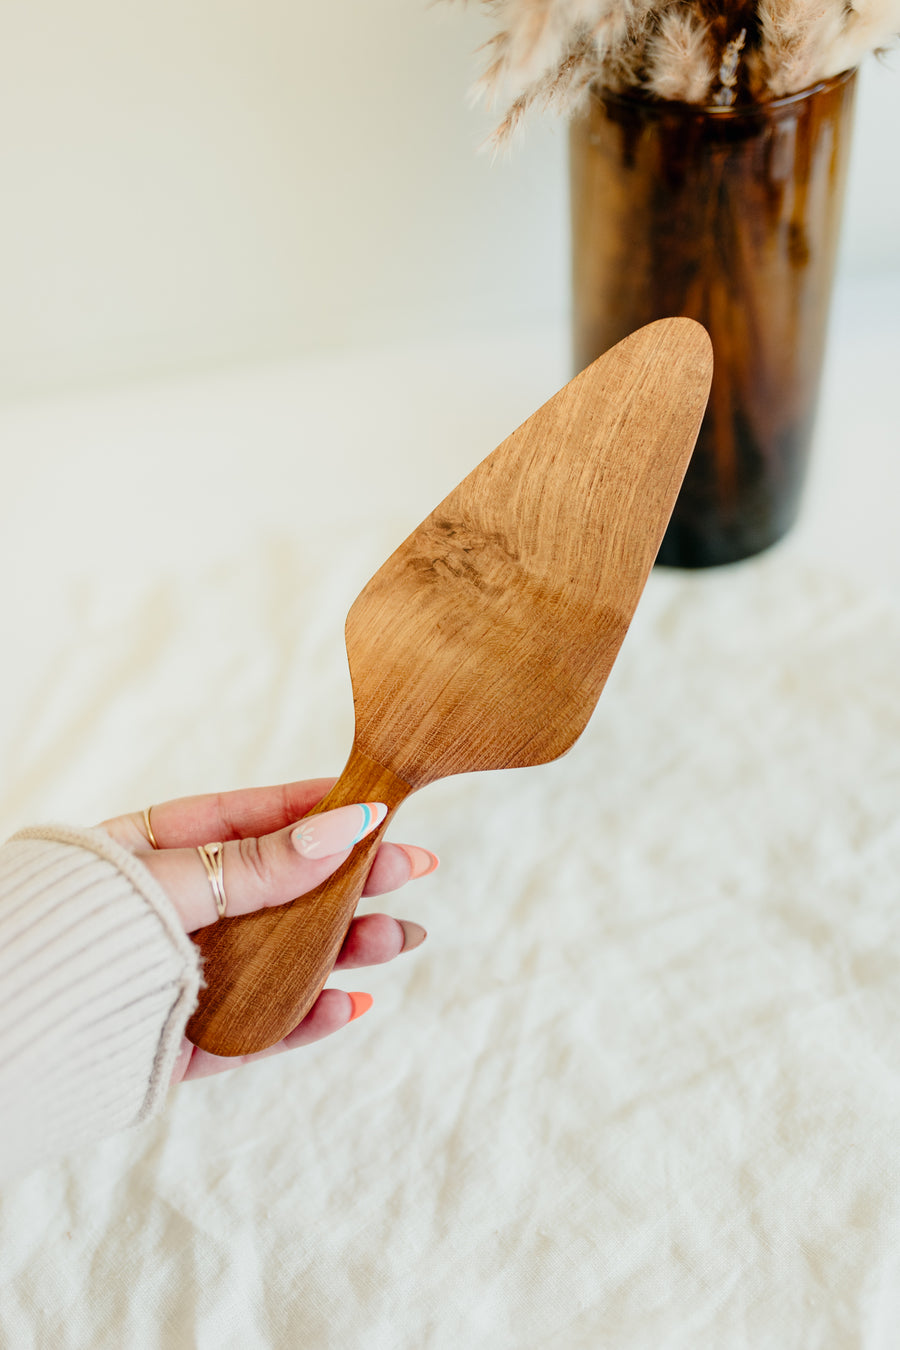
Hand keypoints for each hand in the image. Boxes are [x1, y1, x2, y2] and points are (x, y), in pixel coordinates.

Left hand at [98, 780, 436, 1083]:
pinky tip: (351, 1002)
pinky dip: (304, 1017)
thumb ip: (254, 866)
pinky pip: (254, 1028)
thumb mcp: (168, 883)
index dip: (319, 813)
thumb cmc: (67, 934)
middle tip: (414, 874)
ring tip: (402, 939)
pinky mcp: (182, 1042)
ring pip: (279, 959)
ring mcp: (182, 977)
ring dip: (344, 949)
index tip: (380, 808)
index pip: (251, 821)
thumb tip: (342, 826)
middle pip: (280, 893)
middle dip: (349, 883)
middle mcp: (176, 912)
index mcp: (153, 854)